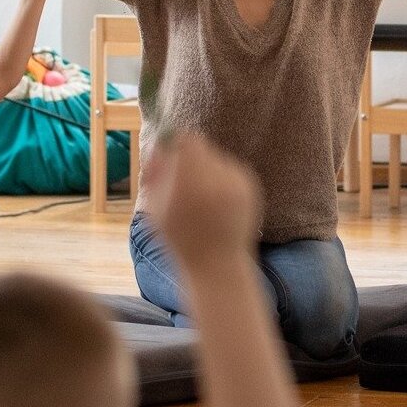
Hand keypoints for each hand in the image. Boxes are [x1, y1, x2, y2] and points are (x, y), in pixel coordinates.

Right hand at [146, 133, 260, 270]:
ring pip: (216, 159)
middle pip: (200, 149)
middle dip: (187, 161)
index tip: (167, 160)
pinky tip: (216, 205)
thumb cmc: (180, 238)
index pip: (186, 142)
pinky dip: (221, 181)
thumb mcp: (155, 208)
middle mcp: (217, 178)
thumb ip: (156, 174)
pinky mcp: (251, 186)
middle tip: (178, 181)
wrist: (217, 263)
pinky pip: (230, 170)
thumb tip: (160, 145)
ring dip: (205, 172)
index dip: (174, 147)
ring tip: (199, 201)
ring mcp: (237, 182)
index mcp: (190, 183)